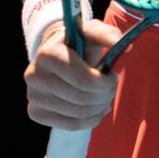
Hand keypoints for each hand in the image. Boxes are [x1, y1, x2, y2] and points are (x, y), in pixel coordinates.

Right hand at [23, 16, 123, 130]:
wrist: (53, 54)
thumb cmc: (76, 42)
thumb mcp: (91, 31)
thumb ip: (107, 34)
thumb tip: (125, 46)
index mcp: (47, 54)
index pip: (84, 80)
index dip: (106, 82)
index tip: (113, 76)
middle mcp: (34, 77)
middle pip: (82, 99)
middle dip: (105, 95)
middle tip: (111, 87)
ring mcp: (33, 97)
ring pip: (78, 114)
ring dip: (99, 107)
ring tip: (105, 96)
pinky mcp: (36, 113)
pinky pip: (70, 125)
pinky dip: (90, 120)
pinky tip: (97, 109)